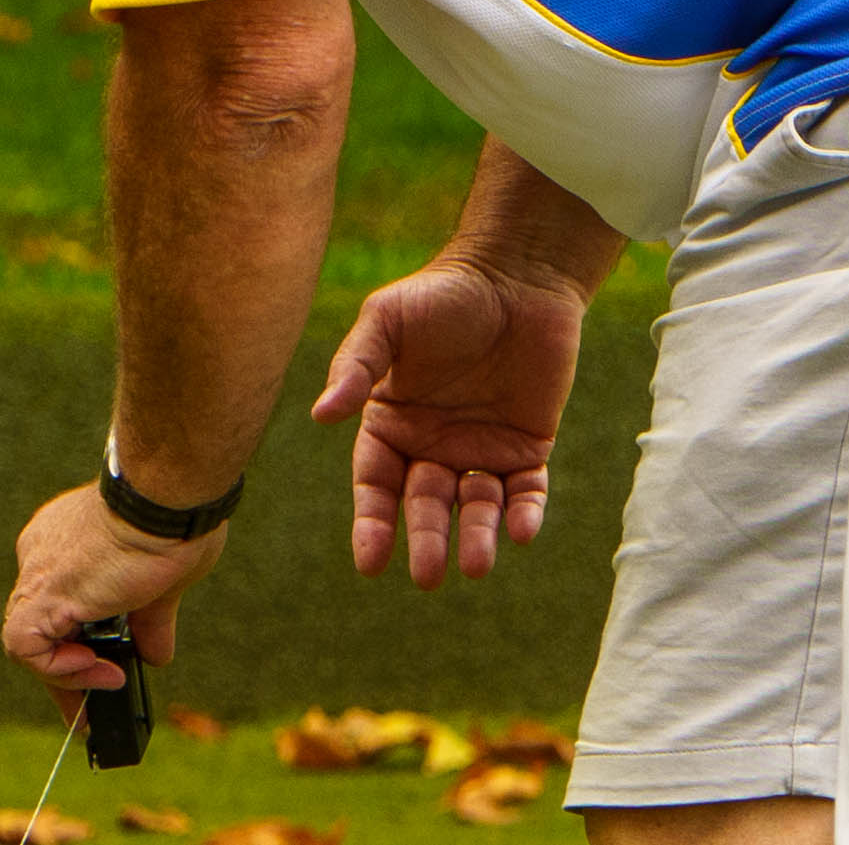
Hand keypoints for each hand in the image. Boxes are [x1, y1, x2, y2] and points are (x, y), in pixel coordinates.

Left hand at [1, 480, 217, 710]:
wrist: (165, 500)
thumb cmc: (172, 524)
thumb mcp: (162, 582)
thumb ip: (150, 619)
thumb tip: (156, 654)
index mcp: (68, 544)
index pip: (57, 605)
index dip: (73, 644)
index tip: (101, 670)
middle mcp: (42, 555)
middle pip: (40, 626)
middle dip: (64, 671)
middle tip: (88, 709)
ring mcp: (38, 573)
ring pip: (27, 640)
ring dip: (62, 675)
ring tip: (104, 685)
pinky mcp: (41, 595)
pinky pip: (24, 646)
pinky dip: (55, 668)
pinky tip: (95, 668)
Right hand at [311, 255, 583, 588]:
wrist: (517, 274)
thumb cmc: (443, 294)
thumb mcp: (388, 321)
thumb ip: (356, 367)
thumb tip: (320, 416)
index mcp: (392, 424)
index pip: (376, 485)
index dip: (372, 524)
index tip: (371, 562)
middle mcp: (433, 446)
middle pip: (425, 505)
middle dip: (426, 539)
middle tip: (429, 573)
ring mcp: (481, 449)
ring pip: (476, 507)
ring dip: (476, 537)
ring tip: (476, 564)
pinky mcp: (528, 447)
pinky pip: (525, 491)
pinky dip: (524, 514)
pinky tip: (522, 530)